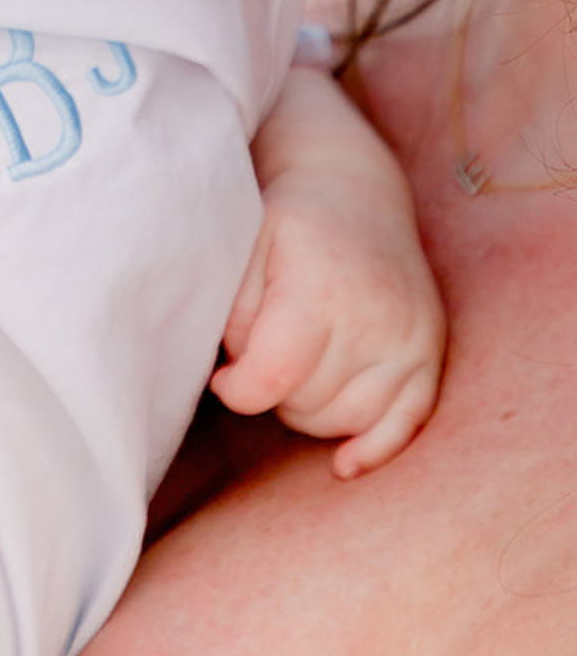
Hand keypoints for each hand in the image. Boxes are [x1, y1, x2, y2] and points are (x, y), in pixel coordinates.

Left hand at [209, 149, 444, 477]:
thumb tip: (233, 378)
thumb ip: (230, 314)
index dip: (237, 389)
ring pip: (348, 422)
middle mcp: (375, 316)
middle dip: (274, 389)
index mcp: (320, 287)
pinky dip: (374, 449)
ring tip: (297, 362)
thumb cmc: (285, 224)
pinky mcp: (431, 354)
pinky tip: (344, 464)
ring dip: (312, 409)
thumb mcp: (241, 248)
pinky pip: (406, 425)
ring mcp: (411, 338)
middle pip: (307, 404)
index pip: (273, 377)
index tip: (223, 375)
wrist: (355, 190)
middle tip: (265, 347)